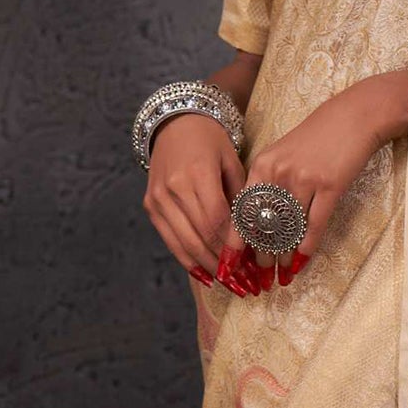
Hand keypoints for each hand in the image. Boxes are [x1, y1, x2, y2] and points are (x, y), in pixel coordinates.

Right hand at [145, 110, 240, 280]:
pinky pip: (170, 240)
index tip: (252, 265)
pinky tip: (206, 274)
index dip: (234, 246)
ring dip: (208, 267)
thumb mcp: (233, 161)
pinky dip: (188, 260)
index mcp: (197, 173)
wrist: (175, 123)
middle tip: (245, 284)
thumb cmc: (211, 141)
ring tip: (230, 284)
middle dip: (224, 263)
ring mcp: (158, 198)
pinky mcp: (151, 206)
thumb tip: (256, 236)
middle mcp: (174, 187)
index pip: (218, 219)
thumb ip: (242, 197)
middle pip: (201, 235)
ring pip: (185, 242)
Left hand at [240, 72, 407, 266]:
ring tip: (282, 274)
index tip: (229, 263)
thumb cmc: (318, 137)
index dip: (235, 241)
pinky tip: (302, 260)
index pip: (242, 210)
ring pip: (288, 229)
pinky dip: (307, 246)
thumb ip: (267, 183)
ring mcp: (304, 179)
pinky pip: (315, 225)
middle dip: (260, 255)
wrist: (354, 116)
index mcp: (262, 165)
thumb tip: (257, 222)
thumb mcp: (282, 153)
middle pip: (263, 224)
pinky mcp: (330, 186)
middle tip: (260, 275)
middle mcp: (278, 173)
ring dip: (284, 256)